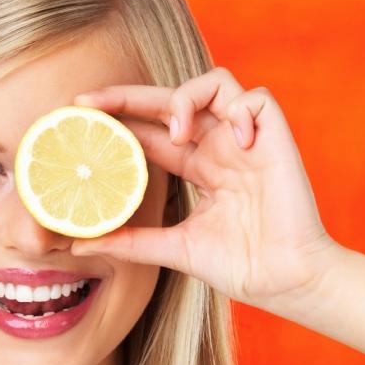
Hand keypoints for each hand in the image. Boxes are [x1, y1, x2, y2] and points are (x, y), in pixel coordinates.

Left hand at [69, 66, 342, 314]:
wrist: (287, 281)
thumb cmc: (243, 266)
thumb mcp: (175, 249)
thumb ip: (131, 241)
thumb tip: (77, 244)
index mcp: (198, 167)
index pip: (152, 131)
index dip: (118, 119)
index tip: (78, 118)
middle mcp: (219, 147)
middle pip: (170, 100)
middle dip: (128, 95)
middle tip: (89, 103)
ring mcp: (246, 139)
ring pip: (214, 83)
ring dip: (187, 98)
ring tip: (178, 134)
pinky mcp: (275, 138)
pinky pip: (256, 99)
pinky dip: (241, 111)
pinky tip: (238, 142)